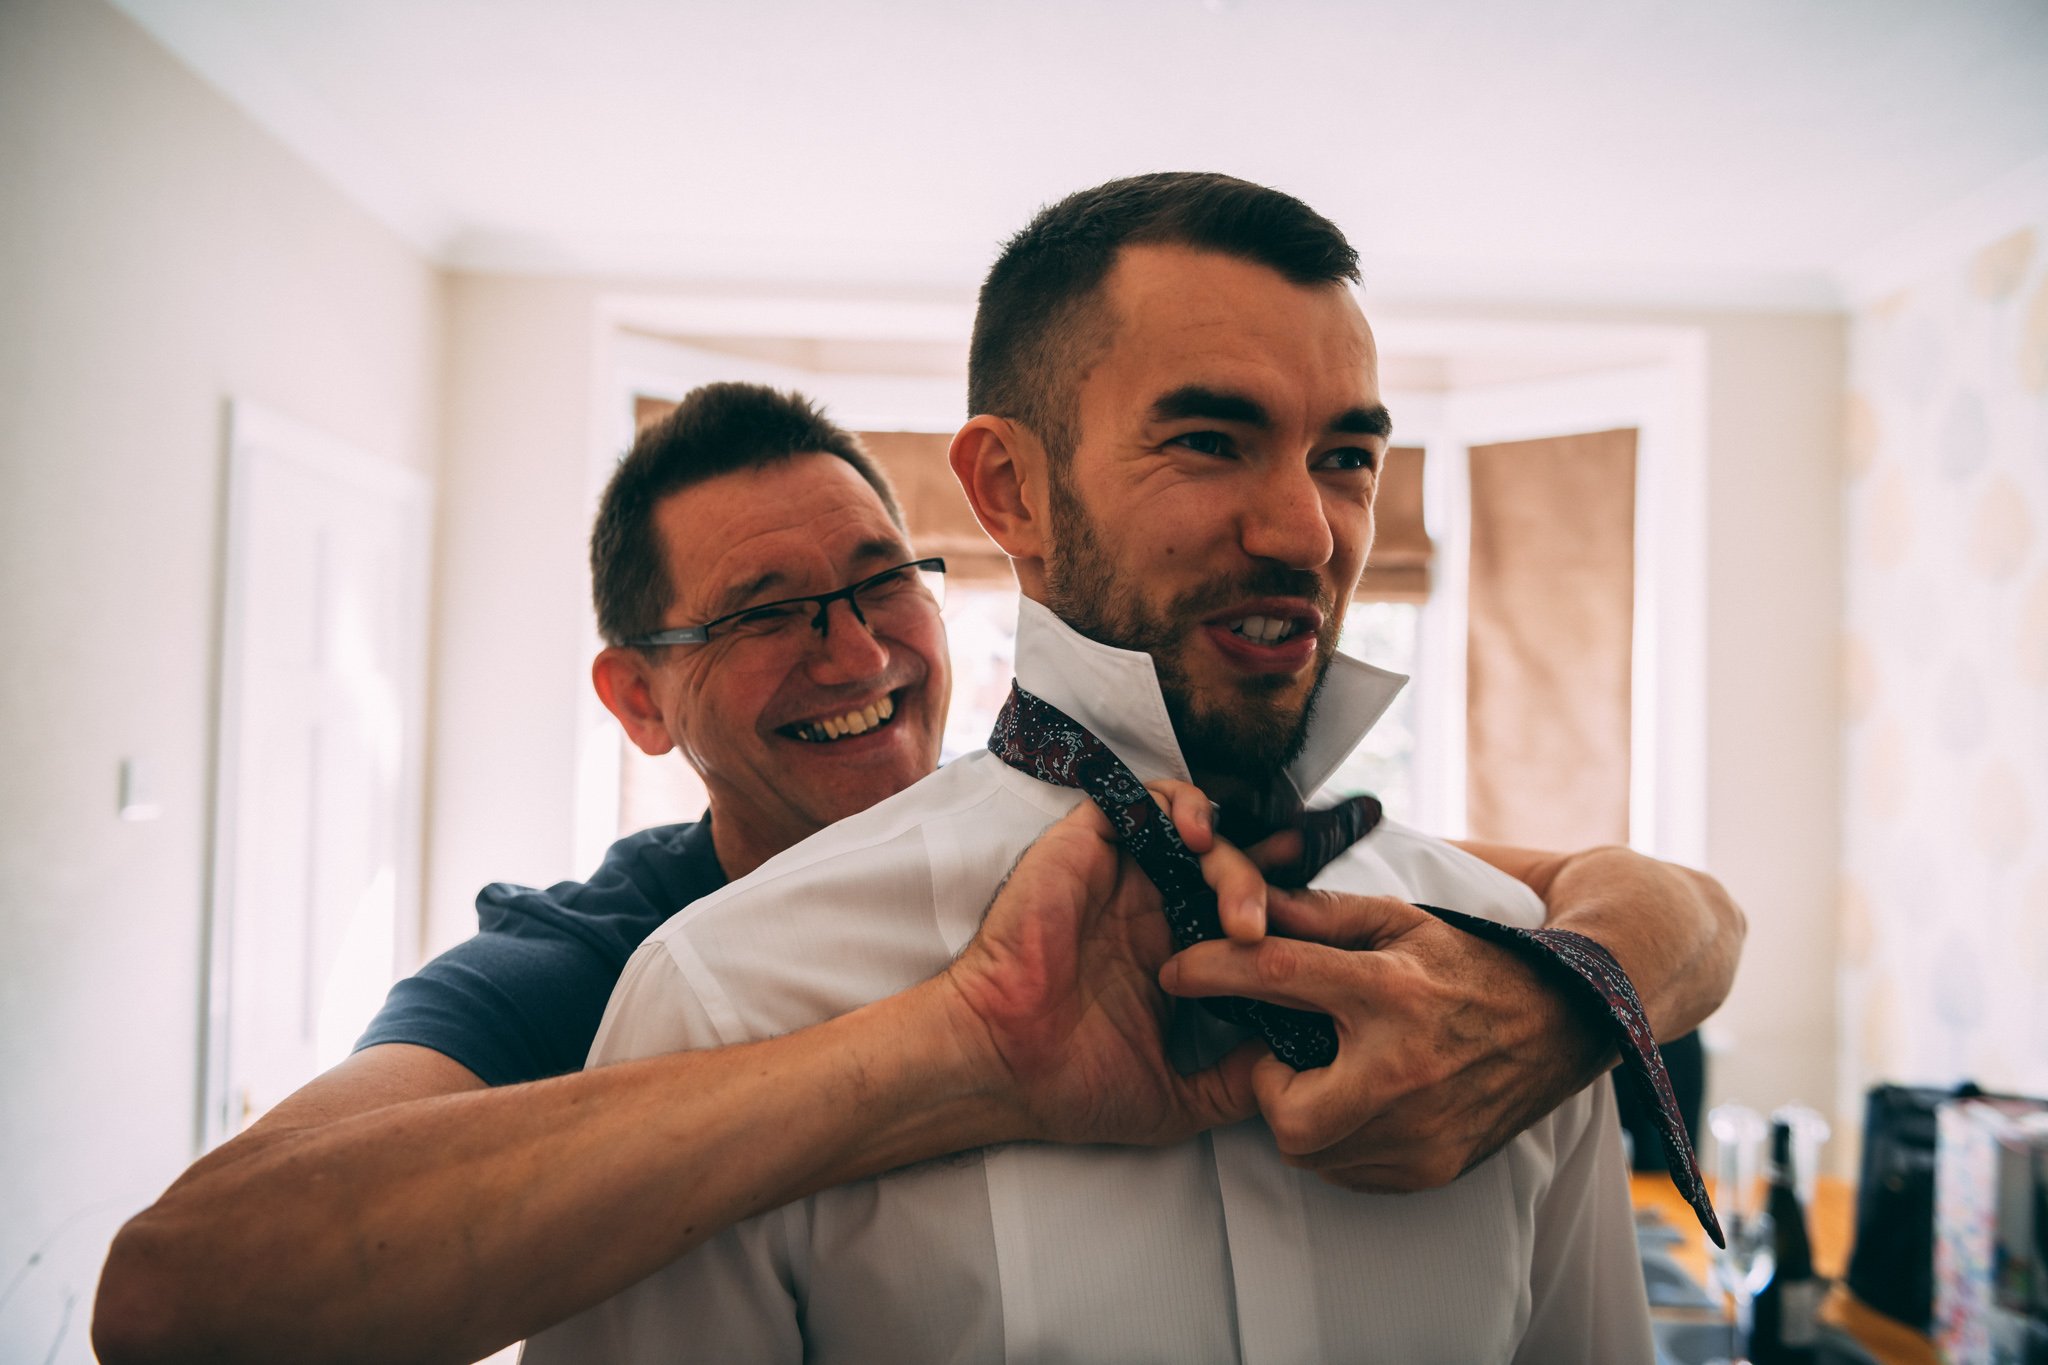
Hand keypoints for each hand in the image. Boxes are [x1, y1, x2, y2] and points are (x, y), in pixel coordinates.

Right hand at [940, 785, 1265, 1147]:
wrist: (1002, 1066)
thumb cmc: (1071, 1086)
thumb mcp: (1180, 1099)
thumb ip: (1238, 1082)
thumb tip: (1300, 1067)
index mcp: (1171, 957)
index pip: (1240, 915)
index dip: (1285, 911)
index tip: (1325, 929)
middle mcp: (1151, 910)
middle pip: (1231, 870)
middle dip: (1272, 888)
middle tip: (1279, 930)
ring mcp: (1122, 877)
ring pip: (1201, 833)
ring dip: (1237, 860)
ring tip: (1245, 914)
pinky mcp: (1089, 846)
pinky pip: (1147, 799)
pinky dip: (1186, 807)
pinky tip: (1203, 842)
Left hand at [1157, 888, 1608, 1191]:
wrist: (1568, 1022)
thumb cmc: (1473, 963)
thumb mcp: (1401, 920)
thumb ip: (1318, 914)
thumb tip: (1243, 900)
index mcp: (1391, 992)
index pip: (1277, 976)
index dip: (1213, 970)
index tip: (1176, 970)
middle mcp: (1404, 1071)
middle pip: (1283, 1109)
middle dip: (1270, 1084)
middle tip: (1295, 1054)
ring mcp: (1422, 1132)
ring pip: (1311, 1149)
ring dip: (1306, 1112)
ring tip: (1339, 1072)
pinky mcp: (1431, 1169)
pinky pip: (1347, 1170)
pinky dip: (1342, 1140)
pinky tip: (1368, 1100)